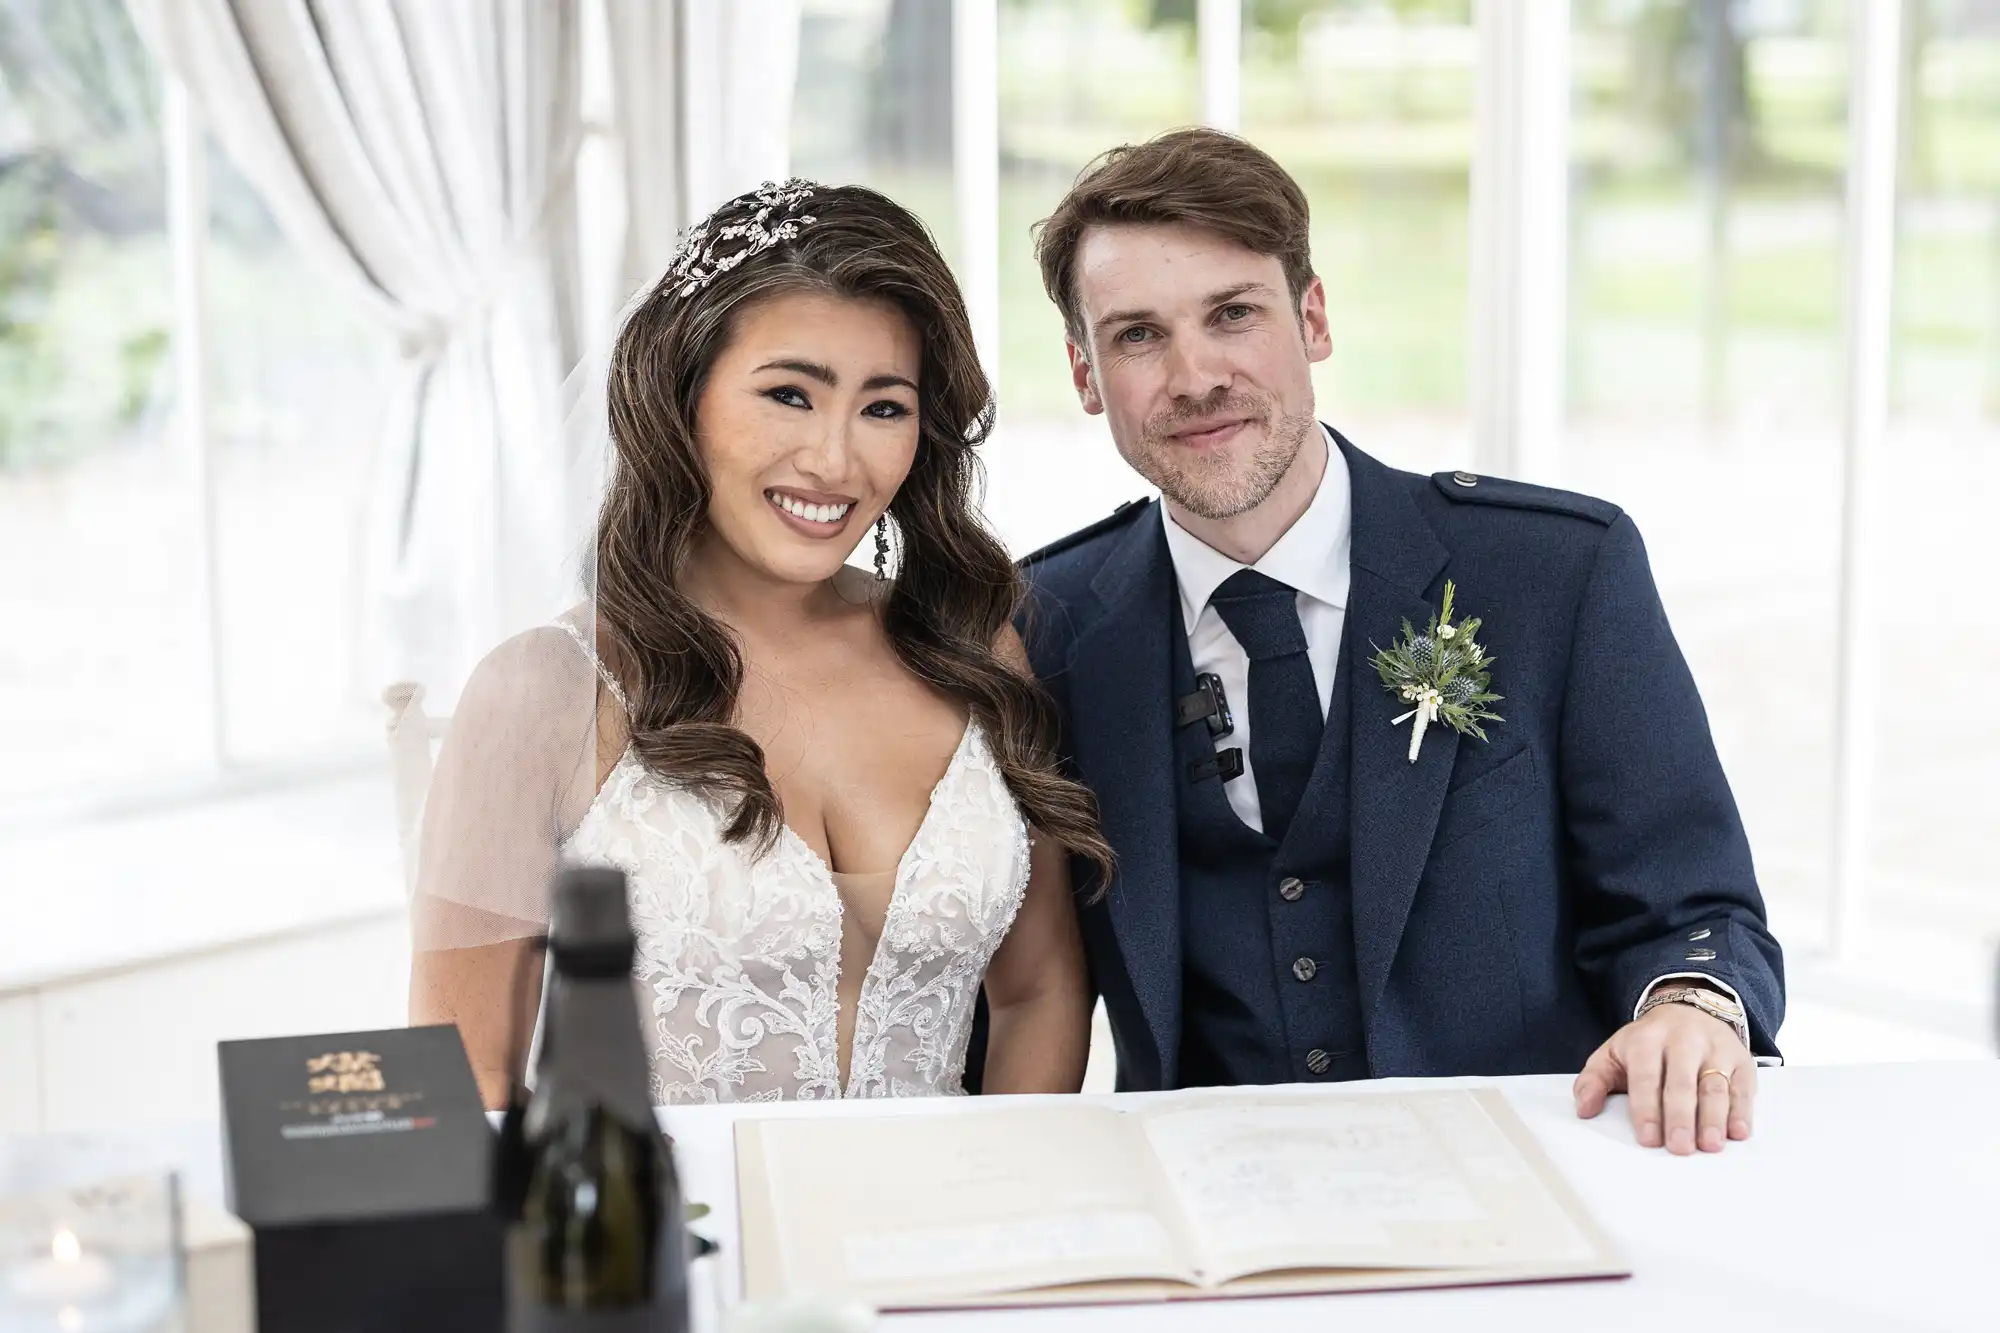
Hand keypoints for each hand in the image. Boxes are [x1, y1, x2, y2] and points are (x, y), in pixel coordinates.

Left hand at [1573, 1001, 1756, 1153]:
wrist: (1688, 1010)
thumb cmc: (1647, 1043)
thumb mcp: (1614, 1053)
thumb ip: (1594, 1080)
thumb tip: (1584, 1108)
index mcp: (1646, 1040)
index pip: (1646, 1076)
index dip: (1647, 1109)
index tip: (1649, 1138)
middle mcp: (1683, 1041)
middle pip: (1682, 1082)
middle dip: (1680, 1116)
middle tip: (1679, 1147)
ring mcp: (1715, 1049)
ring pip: (1715, 1085)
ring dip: (1713, 1118)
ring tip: (1709, 1145)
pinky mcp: (1741, 1060)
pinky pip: (1742, 1087)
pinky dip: (1741, 1111)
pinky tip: (1737, 1131)